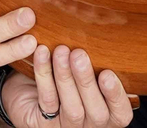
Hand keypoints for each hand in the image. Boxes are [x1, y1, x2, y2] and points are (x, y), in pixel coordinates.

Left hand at [3, 46, 133, 127]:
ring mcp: (67, 126)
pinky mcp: (43, 124)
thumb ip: (96, 61)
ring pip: (72, 108)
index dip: (117, 96)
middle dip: (87, 81)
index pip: (121, 113)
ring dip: (66, 77)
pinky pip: (47, 100)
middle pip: (96, 112)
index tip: (108, 73)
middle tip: (79, 54)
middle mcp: (90, 124)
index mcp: (107, 112)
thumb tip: (104, 27)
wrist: (26, 88)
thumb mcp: (83, 67)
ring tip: (61, 51)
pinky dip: (44, 75)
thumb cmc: (64, 74)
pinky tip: (42, 53)